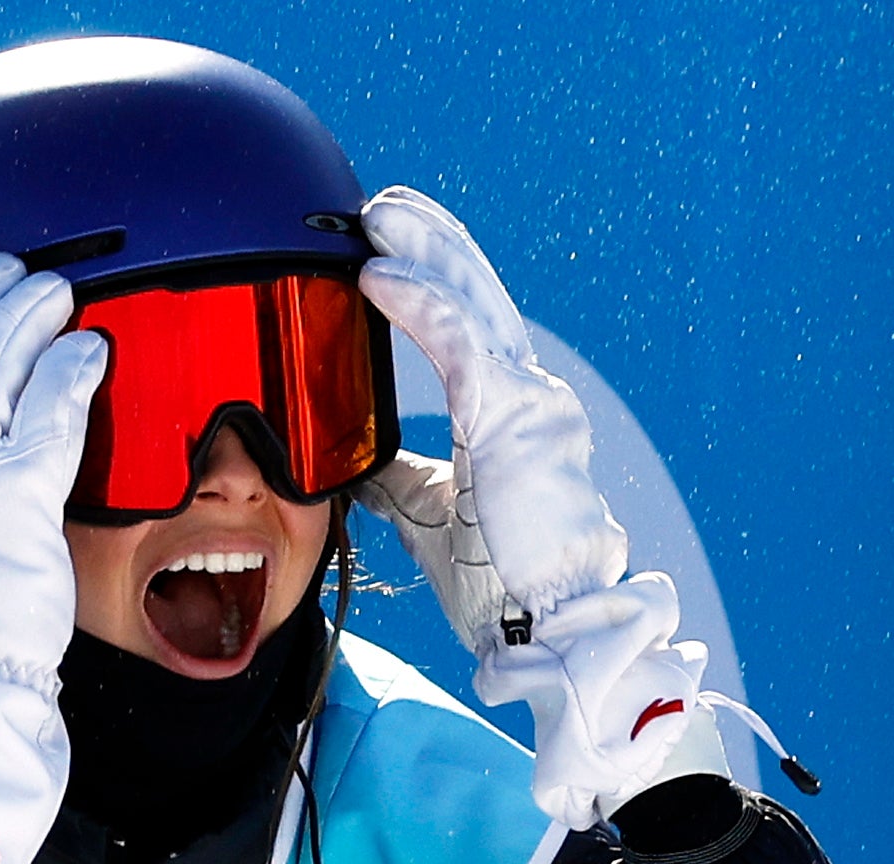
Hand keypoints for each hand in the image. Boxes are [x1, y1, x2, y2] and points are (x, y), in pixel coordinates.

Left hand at [357, 187, 708, 826]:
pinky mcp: (519, 428)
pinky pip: (463, 351)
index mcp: (509, 414)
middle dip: (431, 242)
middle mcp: (529, 399)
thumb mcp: (430, 513)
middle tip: (382, 203)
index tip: (386, 242)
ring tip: (379, 219)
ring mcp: (533, 408)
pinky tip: (382, 278)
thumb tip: (348, 463)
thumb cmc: (499, 577)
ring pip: (473, 308)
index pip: (467, 326)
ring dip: (426, 255)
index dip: (432, 276)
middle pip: (475, 298)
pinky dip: (424, 306)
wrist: (545, 630)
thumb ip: (397, 478)